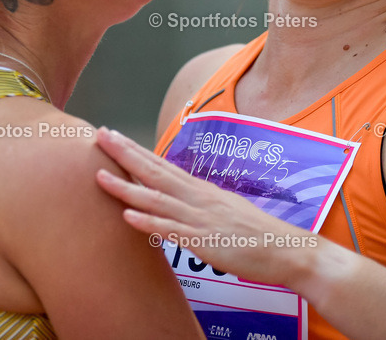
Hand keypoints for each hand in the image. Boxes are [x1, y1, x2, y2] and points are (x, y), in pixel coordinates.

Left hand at [94, 126, 322, 286]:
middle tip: (99, 136)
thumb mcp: (223, 209)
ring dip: (126, 188)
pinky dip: (148, 223)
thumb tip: (178, 199)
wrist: (286, 249)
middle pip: (154, 172)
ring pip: (156, 200)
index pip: (161, 165)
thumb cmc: (255, 232)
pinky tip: (127, 217)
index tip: (112, 136)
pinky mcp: (204, 241)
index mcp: (200, 190)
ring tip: (99, 176)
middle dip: (124, 154)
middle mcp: (197, 198)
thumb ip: (199, 203)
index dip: (135, 151)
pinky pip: (171, 231)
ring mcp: (200, 218)